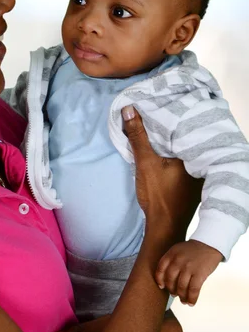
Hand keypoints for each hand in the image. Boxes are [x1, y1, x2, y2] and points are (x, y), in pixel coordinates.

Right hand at [122, 106, 202, 246]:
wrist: (164, 227)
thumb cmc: (158, 196)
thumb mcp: (145, 162)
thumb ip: (138, 136)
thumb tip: (129, 109)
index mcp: (195, 153)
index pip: (183, 126)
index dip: (170, 114)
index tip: (157, 104)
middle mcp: (201, 161)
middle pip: (183, 136)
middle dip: (168, 126)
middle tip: (153, 111)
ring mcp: (198, 172)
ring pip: (181, 147)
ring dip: (168, 140)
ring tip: (154, 125)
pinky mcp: (192, 180)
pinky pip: (181, 158)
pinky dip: (170, 152)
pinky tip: (160, 148)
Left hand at [156, 239, 222, 304]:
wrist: (210, 243)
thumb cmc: (192, 250)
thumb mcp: (178, 250)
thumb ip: (171, 261)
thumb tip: (166, 281)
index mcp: (171, 254)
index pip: (160, 269)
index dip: (160, 280)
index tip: (162, 286)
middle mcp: (178, 261)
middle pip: (170, 280)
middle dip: (172, 290)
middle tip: (174, 294)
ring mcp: (189, 267)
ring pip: (181, 287)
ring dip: (182, 296)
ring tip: (183, 301)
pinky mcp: (200, 273)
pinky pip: (193, 290)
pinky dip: (192, 299)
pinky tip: (191, 303)